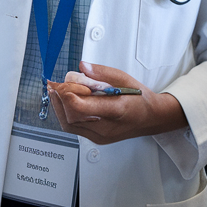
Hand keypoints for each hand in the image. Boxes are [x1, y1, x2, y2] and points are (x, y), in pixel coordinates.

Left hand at [45, 61, 187, 144]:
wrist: (150, 118)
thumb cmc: (139, 98)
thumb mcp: (124, 78)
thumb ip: (102, 73)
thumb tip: (82, 67)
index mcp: (117, 110)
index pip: (85, 108)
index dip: (68, 97)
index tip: (61, 85)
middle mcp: (108, 127)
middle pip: (73, 118)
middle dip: (60, 100)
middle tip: (55, 85)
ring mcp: (101, 136)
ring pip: (70, 125)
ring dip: (59, 108)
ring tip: (55, 92)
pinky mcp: (96, 139)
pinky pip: (73, 128)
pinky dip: (64, 114)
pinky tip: (63, 102)